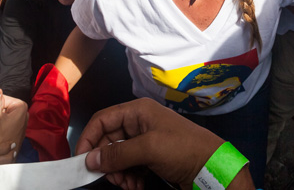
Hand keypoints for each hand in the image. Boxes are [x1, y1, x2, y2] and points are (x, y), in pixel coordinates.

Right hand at [79, 98, 252, 189]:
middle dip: (107, 162)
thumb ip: (117, 153)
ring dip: (118, 173)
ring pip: (117, 156)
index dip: (89, 138)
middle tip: (112, 179)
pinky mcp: (151, 156)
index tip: (81, 161)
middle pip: (108, 141)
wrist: (211, 166)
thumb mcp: (149, 149)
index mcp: (138, 111)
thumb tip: (90, 159)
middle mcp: (139, 122)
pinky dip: (128, 177)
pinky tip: (136, 185)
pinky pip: (129, 165)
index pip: (103, 120)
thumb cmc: (183, 148)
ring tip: (128, 185)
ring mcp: (145, 140)